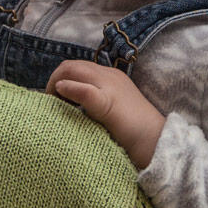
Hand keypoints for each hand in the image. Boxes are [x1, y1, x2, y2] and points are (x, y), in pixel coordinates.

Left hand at [47, 59, 166, 169]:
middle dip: (53, 82)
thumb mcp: (110, 111)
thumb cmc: (133, 133)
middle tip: (49, 104)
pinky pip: (85, 91)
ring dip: (55, 85)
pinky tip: (61, 96)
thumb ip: (92, 104)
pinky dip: (69, 90)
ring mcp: (110, 87)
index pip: (76, 68)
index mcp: (109, 77)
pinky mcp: (109, 103)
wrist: (158, 142)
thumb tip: (67, 107)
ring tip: (53, 106)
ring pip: (74, 71)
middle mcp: (108, 76)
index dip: (59, 81)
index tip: (54, 102)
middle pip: (70, 66)